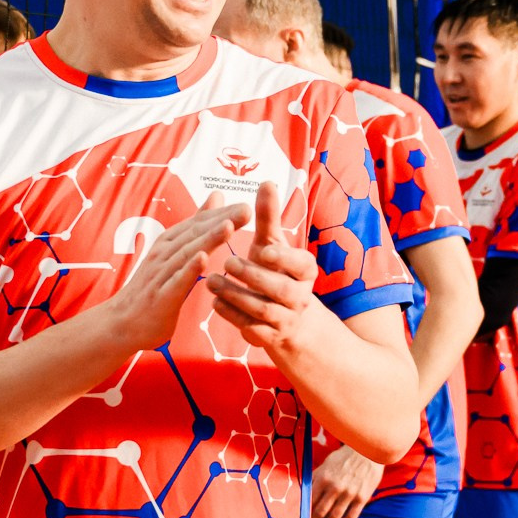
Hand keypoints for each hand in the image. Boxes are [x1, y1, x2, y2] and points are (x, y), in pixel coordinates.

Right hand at [106, 198, 248, 349]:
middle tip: (246, 210)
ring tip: (229, 226)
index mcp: (170, 242)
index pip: (199, 223)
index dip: (222, 213)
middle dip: (221, 220)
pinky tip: (203, 259)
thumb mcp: (175, 252)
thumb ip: (197, 225)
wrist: (123, 322)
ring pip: (188, 253)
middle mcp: (165, 253)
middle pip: (196, 234)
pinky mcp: (161, 296)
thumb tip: (217, 195)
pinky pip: (176, 280)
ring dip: (208, 239)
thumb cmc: (154, 287)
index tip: (247, 204)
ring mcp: (161, 274)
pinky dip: (189, 268)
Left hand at [206, 183, 324, 353]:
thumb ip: (269, 216)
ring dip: (236, 296)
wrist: (287, 316)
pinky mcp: (269, 335)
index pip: (300, 264)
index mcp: (305, 270)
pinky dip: (232, 316)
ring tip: (212, 281)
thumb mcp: (272, 242)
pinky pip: (252, 328)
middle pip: (280, 289)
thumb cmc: (276, 270)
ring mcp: (286, 318)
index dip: (284, 258)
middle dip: (253, 276)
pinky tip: (215, 303)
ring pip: (263, 309)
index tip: (263, 249)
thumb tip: (267, 181)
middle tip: (227, 262)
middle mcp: (300, 296)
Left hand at [311, 447, 382, 517]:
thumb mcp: (326, 463)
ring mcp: (349, 494)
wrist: (368, 451)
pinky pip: (352, 516)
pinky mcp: (362, 498)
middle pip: (321, 511)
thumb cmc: (344, 456)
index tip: (304, 517)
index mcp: (323, 478)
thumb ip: (316, 477)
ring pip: (335, 516)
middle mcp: (335, 487)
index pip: (310, 501)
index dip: (306, 511)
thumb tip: (304, 490)